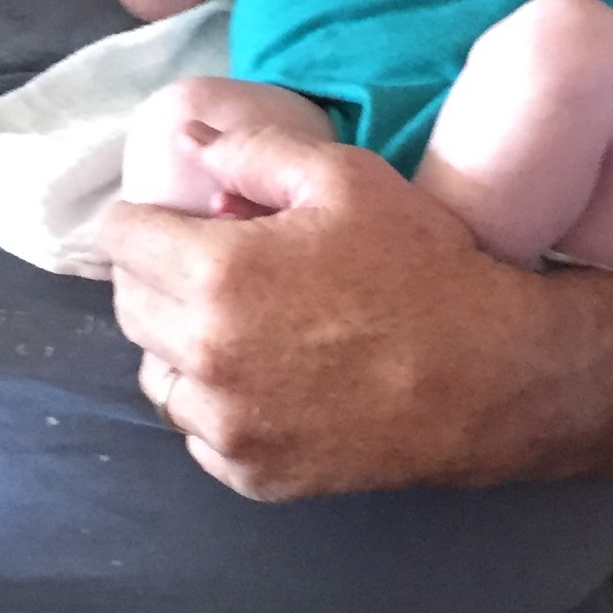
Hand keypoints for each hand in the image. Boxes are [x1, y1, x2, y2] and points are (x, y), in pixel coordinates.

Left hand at [103, 122, 559, 499]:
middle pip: (130, 306)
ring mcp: (226, 425)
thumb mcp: (347, 178)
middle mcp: (202, 356)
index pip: (120, 238)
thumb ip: (254, 150)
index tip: (177, 219)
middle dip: (158, 276)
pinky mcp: (252, 473)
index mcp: (214, 274)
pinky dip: (214, 406)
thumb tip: (189, 139)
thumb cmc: (423, 265)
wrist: (492, 375)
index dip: (146, 219)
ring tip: (233, 325)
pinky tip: (261, 382)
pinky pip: (198, 433)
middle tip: (208, 265)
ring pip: (156, 375)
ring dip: (177, 346)